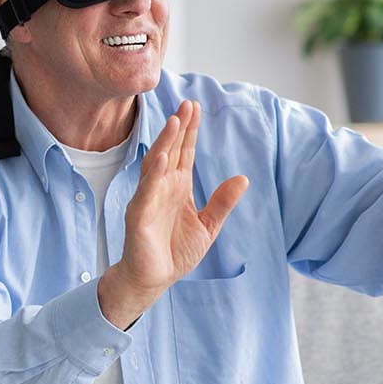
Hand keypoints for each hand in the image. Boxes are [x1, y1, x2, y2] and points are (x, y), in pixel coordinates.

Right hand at [99, 101, 248, 326]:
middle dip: (179, 127)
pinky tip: (161, 158)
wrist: (153, 279)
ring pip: (157, 164)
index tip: (195, 107)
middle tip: (187, 104)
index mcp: (178, 188)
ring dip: (165, 142)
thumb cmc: (175, 252)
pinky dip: (154, 174)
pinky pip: (147, 191)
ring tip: (174, 120)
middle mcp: (162, 188)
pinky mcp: (139, 215)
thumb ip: (222, 203)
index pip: (185, 153)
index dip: (190, 131)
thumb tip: (243, 178)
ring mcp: (149, 199)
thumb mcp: (208, 227)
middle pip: (171, 151)